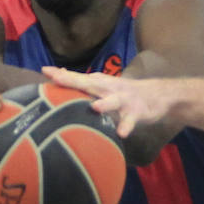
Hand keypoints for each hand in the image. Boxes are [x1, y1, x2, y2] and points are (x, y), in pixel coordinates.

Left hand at [42, 66, 171, 138]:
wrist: (158, 95)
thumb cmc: (124, 92)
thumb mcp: (103, 84)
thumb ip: (82, 81)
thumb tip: (59, 73)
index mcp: (100, 83)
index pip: (77, 77)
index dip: (61, 75)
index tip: (44, 70)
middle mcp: (109, 88)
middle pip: (89, 84)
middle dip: (73, 81)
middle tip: (56, 79)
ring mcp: (123, 100)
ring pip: (112, 101)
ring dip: (104, 104)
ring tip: (94, 107)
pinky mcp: (136, 112)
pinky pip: (130, 121)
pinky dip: (126, 126)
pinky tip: (121, 133)